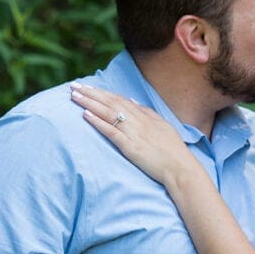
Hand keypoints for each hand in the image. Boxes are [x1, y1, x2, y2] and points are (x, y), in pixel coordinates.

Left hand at [70, 84, 193, 184]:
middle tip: (73, 86)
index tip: (87, 86)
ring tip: (74, 96)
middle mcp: (138, 121)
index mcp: (145, 116)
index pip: (119, 99)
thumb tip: (132, 101)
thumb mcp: (162, 126)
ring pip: (108, 113)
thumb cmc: (173, 150)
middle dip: (91, 93)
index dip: (102, 92)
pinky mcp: (130, 147)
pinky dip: (98, 122)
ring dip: (90, 103)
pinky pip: (111, 131)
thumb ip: (147, 112)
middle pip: (110, 102)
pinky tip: (85, 115)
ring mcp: (134, 133)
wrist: (181, 167)